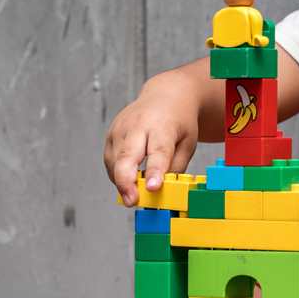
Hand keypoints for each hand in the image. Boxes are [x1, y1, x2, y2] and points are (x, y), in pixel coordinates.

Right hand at [104, 74, 200, 207]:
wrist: (165, 96)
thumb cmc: (179, 122)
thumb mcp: (188, 143)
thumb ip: (176, 167)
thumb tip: (163, 191)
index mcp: (162, 126)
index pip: (158, 151)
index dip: (154, 171)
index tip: (152, 188)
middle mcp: (138, 125)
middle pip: (127, 156)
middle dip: (126, 182)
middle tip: (132, 201)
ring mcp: (121, 128)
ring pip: (115, 162)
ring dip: (121, 182)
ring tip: (132, 195)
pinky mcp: (111, 133)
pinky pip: (110, 160)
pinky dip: (117, 174)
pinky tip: (127, 181)